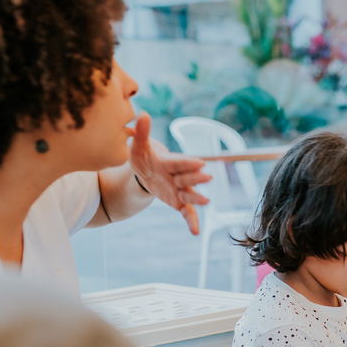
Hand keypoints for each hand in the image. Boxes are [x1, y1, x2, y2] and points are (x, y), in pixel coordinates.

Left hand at [128, 113, 211, 233]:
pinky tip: (195, 232)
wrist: (145, 172)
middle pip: (188, 177)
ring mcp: (179, 190)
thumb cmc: (143, 157)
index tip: (198, 163)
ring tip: (206, 202)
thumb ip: (141, 133)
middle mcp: (178, 176)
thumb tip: (141, 114)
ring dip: (197, 198)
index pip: (179, 162)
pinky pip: (186, 212)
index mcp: (170, 162)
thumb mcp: (138, 147)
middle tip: (207, 177)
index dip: (188, 163)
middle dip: (196, 178)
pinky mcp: (178, 202)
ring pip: (190, 194)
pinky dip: (191, 221)